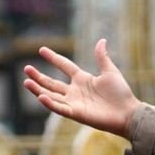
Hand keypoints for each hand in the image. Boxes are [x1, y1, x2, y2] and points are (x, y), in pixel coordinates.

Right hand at [23, 39, 143, 137]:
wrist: (128, 112)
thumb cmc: (121, 94)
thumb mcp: (110, 71)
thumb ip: (102, 57)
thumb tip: (101, 40)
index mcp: (83, 79)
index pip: (64, 66)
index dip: (53, 58)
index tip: (41, 49)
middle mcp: (75, 91)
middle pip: (52, 82)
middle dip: (39, 76)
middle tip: (26, 68)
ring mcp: (74, 103)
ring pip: (51, 95)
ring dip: (38, 89)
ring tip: (26, 81)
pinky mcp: (76, 113)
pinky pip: (60, 108)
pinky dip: (50, 103)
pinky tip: (40, 95)